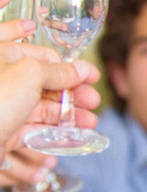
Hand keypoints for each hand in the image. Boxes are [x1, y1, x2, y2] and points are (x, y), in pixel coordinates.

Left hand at [0, 48, 100, 172]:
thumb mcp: (29, 74)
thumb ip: (59, 71)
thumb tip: (82, 68)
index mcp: (3, 55)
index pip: (45, 56)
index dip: (71, 67)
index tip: (92, 77)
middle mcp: (4, 79)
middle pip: (47, 84)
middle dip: (74, 93)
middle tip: (93, 101)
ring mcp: (5, 106)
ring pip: (45, 108)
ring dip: (71, 115)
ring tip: (90, 122)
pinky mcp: (6, 130)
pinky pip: (36, 130)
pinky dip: (58, 133)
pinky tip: (76, 136)